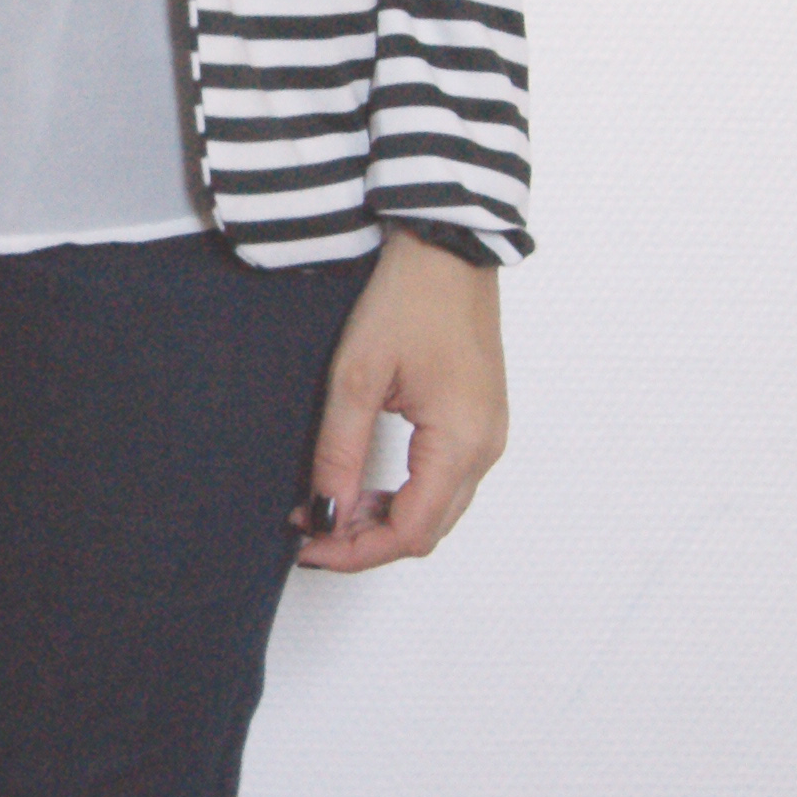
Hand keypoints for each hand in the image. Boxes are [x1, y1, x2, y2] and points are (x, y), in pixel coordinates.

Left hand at [293, 230, 508, 572]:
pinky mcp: (479, 421)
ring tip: (328, 506)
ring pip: (437, 509)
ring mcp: (487, 435)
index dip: (356, 550)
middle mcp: (485, 448)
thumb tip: (326, 512)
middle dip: (366, 540)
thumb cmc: (409, 297)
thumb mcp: (357, 378)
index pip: (410, 531)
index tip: (309, 546)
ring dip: (383, 519)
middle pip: (426, 529)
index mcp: (461, 441)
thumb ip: (340, 452)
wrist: (448, 246)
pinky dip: (403, 495)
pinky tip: (363, 485)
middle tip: (309, 530)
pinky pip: (445, 481)